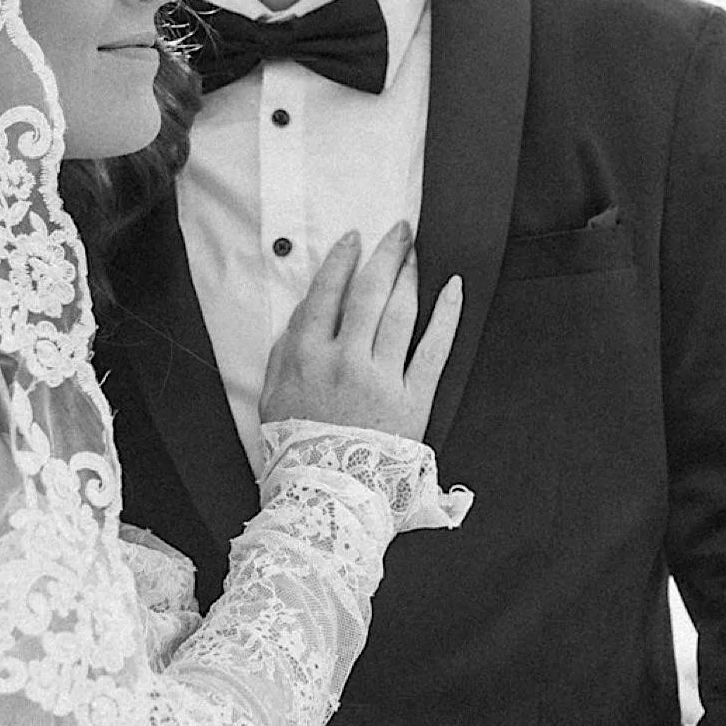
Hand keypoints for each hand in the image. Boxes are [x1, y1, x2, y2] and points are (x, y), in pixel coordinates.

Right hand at [259, 225, 463, 444]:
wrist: (324, 496)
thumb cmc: (295, 449)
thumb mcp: (271, 397)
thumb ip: (284, 351)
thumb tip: (305, 312)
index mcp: (306, 355)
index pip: (326, 292)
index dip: (342, 259)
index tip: (354, 237)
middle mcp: (344, 359)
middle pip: (368, 292)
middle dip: (385, 254)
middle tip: (400, 229)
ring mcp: (381, 377)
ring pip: (399, 312)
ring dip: (410, 275)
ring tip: (416, 252)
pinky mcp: (413, 399)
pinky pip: (434, 348)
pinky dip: (446, 314)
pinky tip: (453, 287)